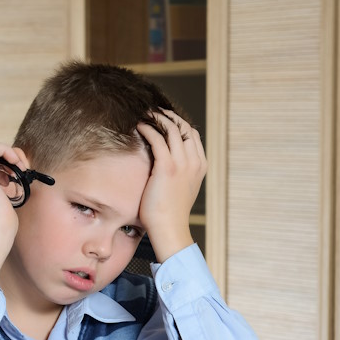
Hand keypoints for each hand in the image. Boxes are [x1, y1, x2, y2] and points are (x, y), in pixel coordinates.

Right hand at [0, 139, 27, 281]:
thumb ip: (1, 180)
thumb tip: (15, 166)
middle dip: (7, 153)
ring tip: (21, 169)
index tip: (19, 171)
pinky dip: (7, 151)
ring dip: (9, 153)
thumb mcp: (1, 195)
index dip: (4, 159)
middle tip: (22, 168)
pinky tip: (17, 165)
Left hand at [136, 109, 205, 261]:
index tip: (165, 119)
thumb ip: (181, 173)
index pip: (192, 134)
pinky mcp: (167, 167)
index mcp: (200, 165)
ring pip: (172, 129)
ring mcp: (182, 163)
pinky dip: (149, 129)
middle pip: (184, 127)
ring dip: (158, 118)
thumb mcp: (182, 189)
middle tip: (153, 112)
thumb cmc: (171, 212)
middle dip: (169, 116)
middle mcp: (194, 161)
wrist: (169, 228)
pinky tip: (139, 127)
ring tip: (145, 115)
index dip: (179, 123)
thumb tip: (167, 163)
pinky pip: (158, 139)